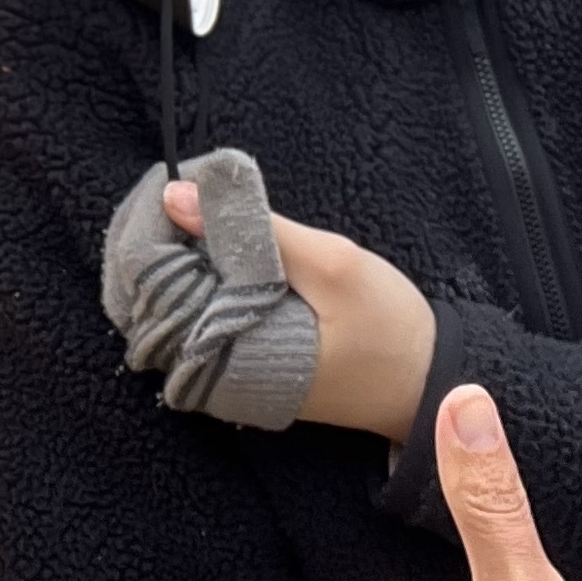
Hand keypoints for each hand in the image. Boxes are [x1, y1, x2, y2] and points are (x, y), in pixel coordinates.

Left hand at [164, 181, 436, 437]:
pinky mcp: (249, 365)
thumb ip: (257, 230)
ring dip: (183, 264)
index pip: (157, 294)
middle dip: (161, 250)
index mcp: (228, 355)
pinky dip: (207, 284)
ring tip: (192, 216)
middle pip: (160, 303)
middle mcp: (219, 373)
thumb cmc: (387, 328)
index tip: (161, 197)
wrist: (431, 384)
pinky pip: (209, 318)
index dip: (150, 241)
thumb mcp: (330, 265)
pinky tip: (217, 251)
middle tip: (177, 198)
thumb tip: (177, 196)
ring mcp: (232, 373)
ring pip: (183, 310)